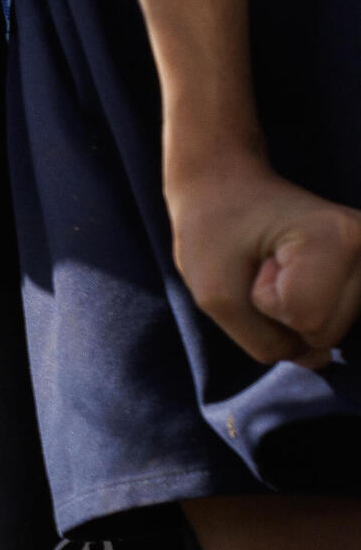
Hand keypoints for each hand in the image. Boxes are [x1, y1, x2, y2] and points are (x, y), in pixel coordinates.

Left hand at [168, 153, 360, 369]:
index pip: (305, 318)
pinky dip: (305, 313)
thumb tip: (319, 362)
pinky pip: (332, 326)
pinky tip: (299, 279)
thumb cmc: (213, 230)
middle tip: (265, 265)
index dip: (265, 300)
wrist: (225, 187)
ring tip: (278, 268)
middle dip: (281, 310)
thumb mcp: (216, 296)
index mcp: (337, 237)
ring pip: (329, 334)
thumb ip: (266, 344)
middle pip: (323, 332)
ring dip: (292, 312)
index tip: (257, 260)